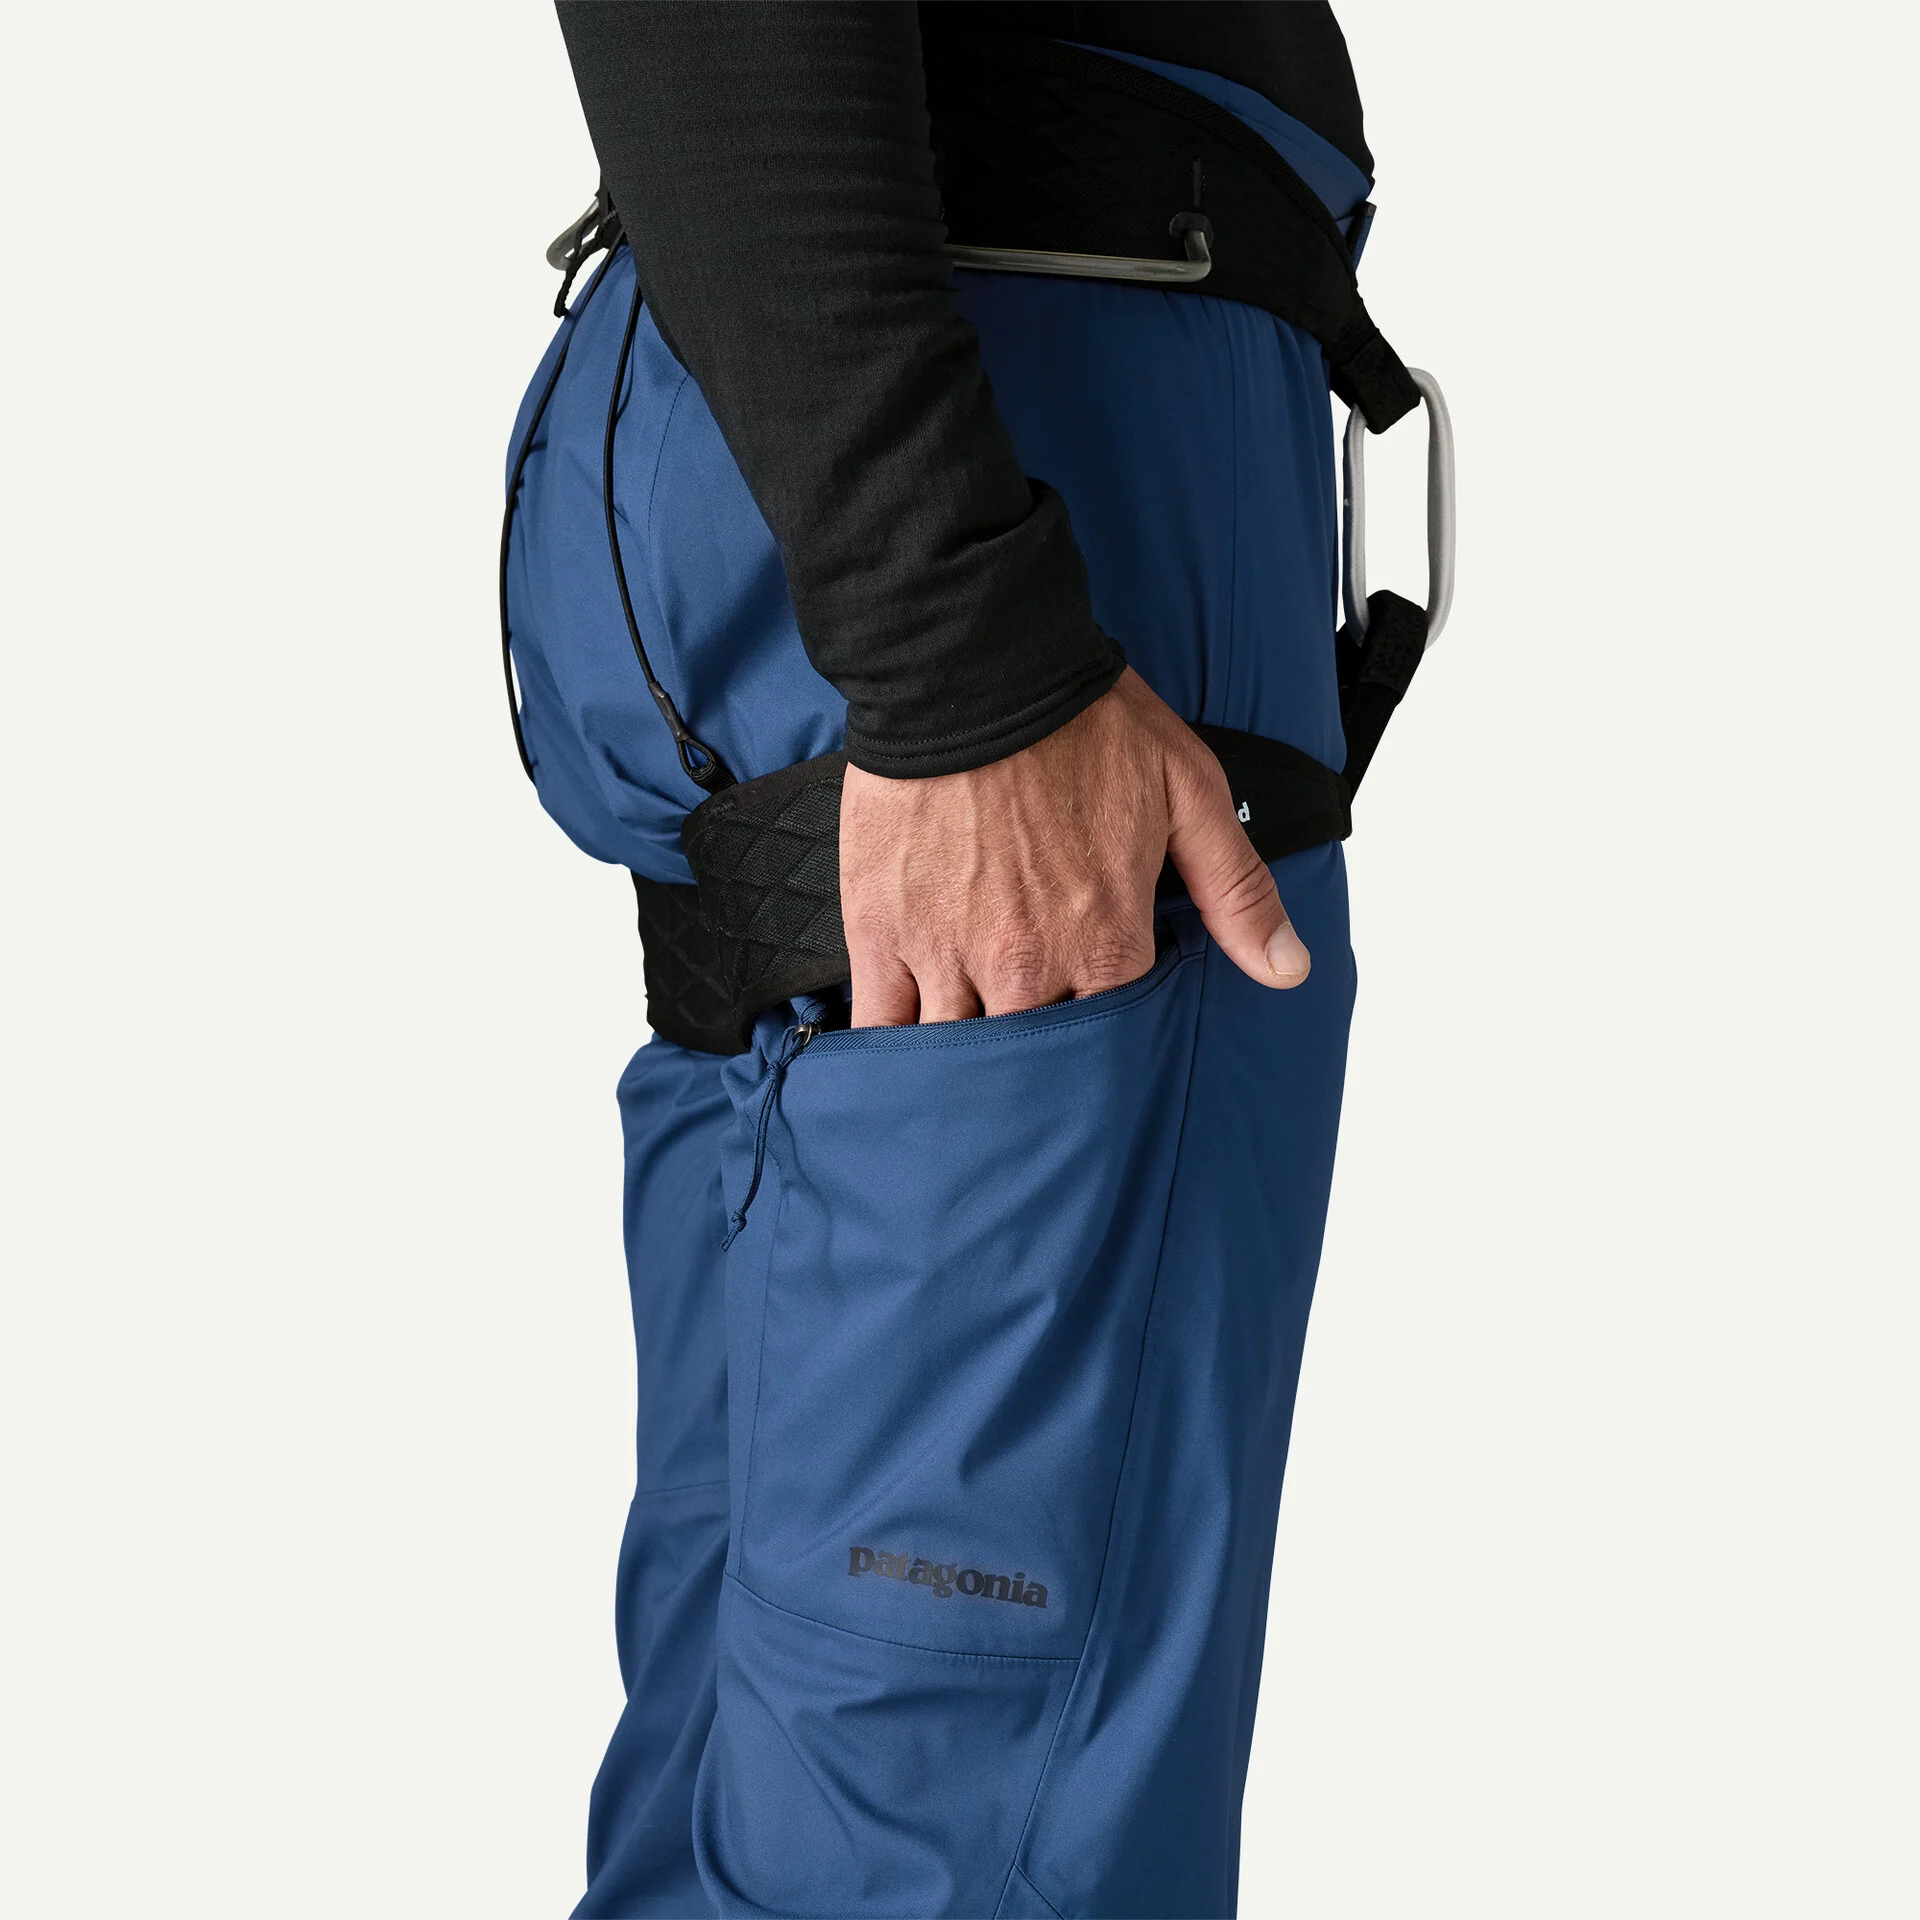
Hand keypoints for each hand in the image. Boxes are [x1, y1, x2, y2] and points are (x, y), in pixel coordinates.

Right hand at [838, 668, 1310, 1026]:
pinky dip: (888, 1044)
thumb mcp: (1189, 794)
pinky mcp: (882, 930)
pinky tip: (898, 1051)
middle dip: (1033, 1072)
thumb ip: (1237, 891)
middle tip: (1029, 1071)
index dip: (1104, 1042)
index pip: (1111, 1040)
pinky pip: (881, 1021)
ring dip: (961, 1065)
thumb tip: (1287, 968)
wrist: (973, 667)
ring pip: (954, 1052)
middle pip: (1031, 1063)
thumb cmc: (1080, 722)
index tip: (1092, 1035)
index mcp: (1105, 944)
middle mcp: (1027, 965)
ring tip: (964, 1065)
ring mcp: (948, 952)